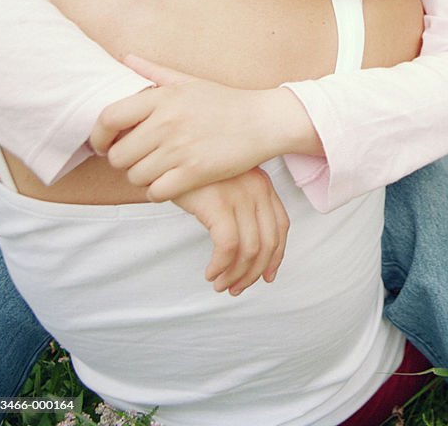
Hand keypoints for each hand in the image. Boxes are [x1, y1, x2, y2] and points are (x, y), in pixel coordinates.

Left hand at [91, 55, 321, 200]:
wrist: (265, 121)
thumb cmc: (226, 101)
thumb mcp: (190, 80)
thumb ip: (155, 71)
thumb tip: (126, 58)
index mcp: (163, 97)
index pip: (108, 118)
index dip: (98, 136)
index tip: (105, 144)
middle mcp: (168, 121)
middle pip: (119, 156)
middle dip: (125, 161)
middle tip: (140, 159)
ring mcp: (181, 148)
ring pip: (136, 176)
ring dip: (144, 177)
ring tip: (160, 168)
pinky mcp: (195, 172)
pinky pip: (156, 191)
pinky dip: (160, 190)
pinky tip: (172, 181)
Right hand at [173, 169, 289, 295]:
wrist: (165, 158)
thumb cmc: (196, 177)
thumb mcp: (228, 186)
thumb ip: (244, 209)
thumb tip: (252, 253)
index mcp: (263, 184)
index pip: (282, 227)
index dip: (276, 256)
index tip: (267, 277)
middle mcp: (257, 188)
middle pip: (268, 242)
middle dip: (254, 273)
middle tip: (236, 289)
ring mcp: (239, 195)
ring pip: (250, 250)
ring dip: (235, 275)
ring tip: (219, 285)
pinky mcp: (218, 203)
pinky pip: (228, 246)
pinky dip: (220, 266)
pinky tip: (209, 273)